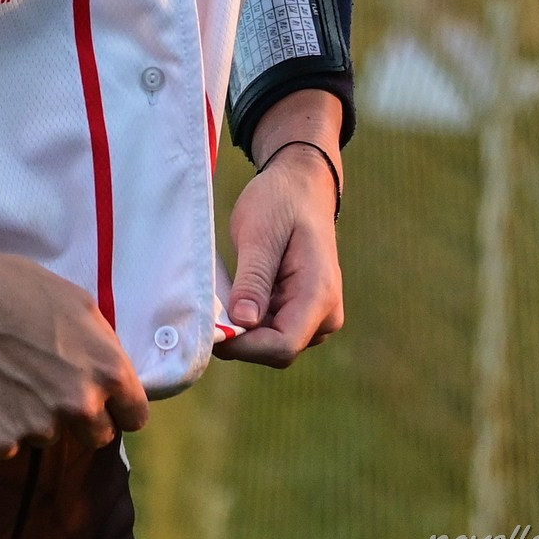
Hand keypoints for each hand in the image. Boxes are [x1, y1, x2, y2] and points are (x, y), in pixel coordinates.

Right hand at [0, 229, 147, 457]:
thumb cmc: (21, 291)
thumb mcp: (82, 306)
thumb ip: (104, 349)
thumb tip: (114, 375)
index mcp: (108, 371)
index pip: (135, 417)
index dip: (121, 410)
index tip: (108, 406)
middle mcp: (80, 405)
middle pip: (98, 436)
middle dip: (82, 419)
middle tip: (54, 390)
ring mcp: (39, 428)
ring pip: (49, 437)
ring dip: (38, 419)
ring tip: (13, 381)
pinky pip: (9, 444)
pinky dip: (1, 427)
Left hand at [215, 142, 344, 368]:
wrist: (301, 187)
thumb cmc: (281, 202)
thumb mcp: (260, 234)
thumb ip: (253, 279)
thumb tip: (243, 323)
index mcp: (320, 293)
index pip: (282, 346)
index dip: (243, 344)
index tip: (211, 325)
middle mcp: (326, 314)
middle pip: (276, 351)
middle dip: (240, 336)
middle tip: (213, 303)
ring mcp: (318, 318)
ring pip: (271, 346)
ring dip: (244, 329)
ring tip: (230, 290)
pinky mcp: (303, 315)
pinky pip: (272, 334)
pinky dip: (249, 320)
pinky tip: (239, 292)